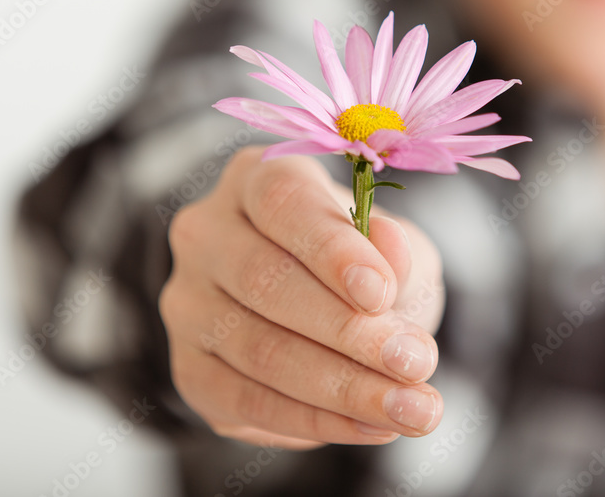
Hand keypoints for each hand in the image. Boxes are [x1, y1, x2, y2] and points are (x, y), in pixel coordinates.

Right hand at [160, 145, 444, 449]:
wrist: (321, 310)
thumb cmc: (361, 264)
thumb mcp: (396, 245)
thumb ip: (397, 250)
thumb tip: (389, 253)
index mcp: (254, 179)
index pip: (282, 202)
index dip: (331, 249)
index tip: (381, 294)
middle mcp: (206, 234)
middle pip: (265, 282)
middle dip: (349, 332)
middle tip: (415, 363)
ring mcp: (188, 303)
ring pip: (258, 350)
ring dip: (343, 388)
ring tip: (413, 408)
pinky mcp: (190, 368)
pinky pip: (248, 402)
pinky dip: (317, 420)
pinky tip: (372, 425)